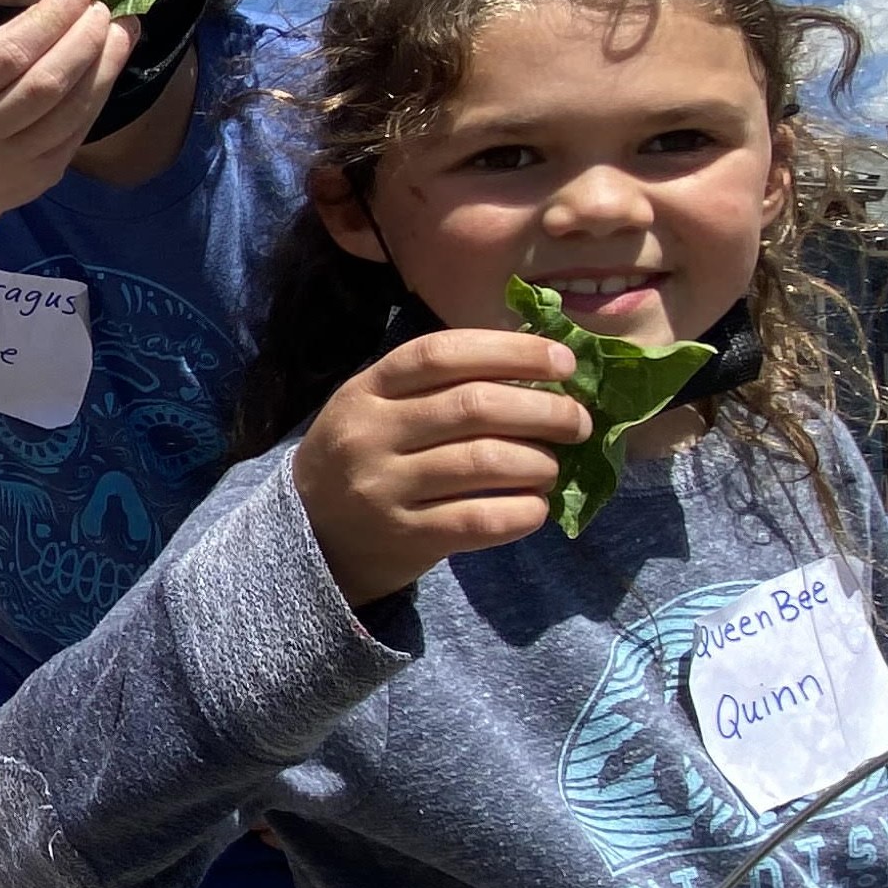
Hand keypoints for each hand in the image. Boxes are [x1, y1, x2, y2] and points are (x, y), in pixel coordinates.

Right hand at [0, 0, 135, 237]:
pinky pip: (79, 129)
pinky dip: (99, 92)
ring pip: (71, 110)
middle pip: (46, 84)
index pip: (9, 56)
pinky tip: (110, 66)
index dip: (50, 20)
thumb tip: (62, 5)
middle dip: (84, 40)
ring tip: (124, 31)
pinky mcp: (42, 177)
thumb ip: (1, 46)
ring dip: (105, 66)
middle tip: (108, 8)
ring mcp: (14, 164)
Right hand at [289, 330, 592, 605]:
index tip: (563, 362)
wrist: (310, 534)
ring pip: (483, 462)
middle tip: (576, 421)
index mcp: (368, 389)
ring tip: (551, 467)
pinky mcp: (403, 537)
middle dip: (543, 410)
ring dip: (538, 462)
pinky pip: (479, 520)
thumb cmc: (365, 457)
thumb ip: (441, 384)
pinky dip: (522, 511)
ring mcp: (383, 488)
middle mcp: (370, 434)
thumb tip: (540, 364)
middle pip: (473, 407)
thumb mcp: (379, 407)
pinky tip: (536, 508)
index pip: (444, 353)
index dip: (512, 351)